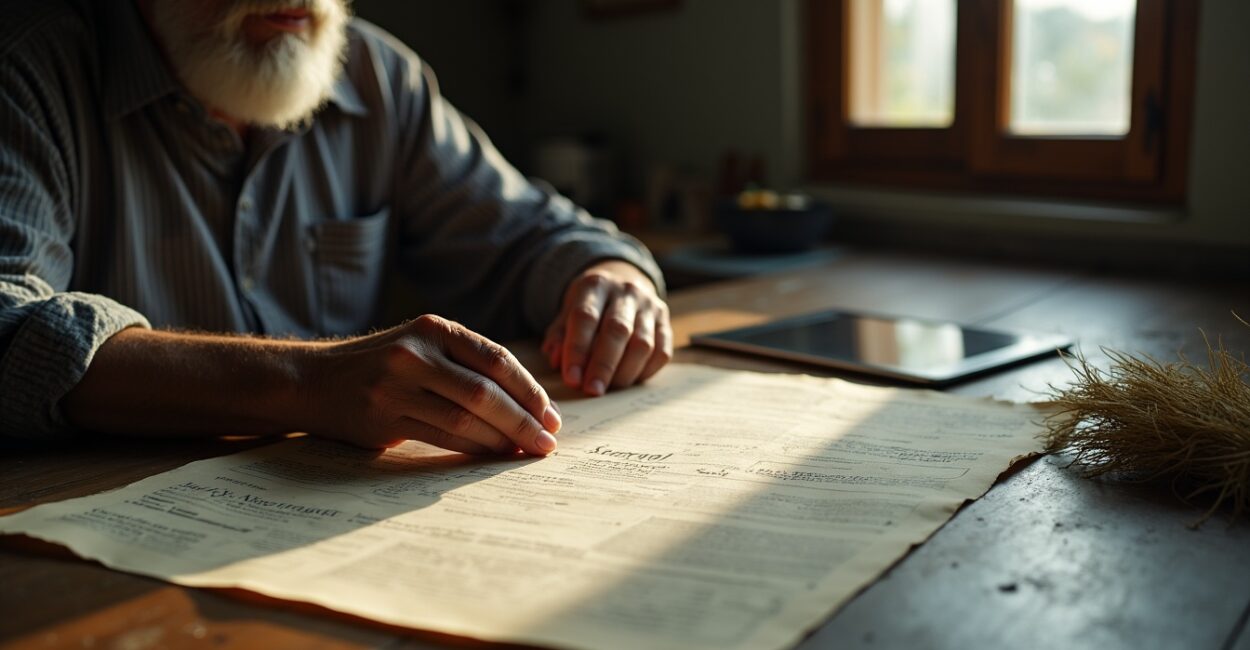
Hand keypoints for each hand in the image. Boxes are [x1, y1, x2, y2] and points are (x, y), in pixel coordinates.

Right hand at [307, 315, 561, 454]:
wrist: (312, 380)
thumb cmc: (381, 367)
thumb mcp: (422, 347)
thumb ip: (465, 364)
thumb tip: (527, 404)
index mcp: (434, 329)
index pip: (497, 359)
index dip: (530, 391)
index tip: (553, 417)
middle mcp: (415, 352)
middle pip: (485, 391)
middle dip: (524, 420)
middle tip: (547, 442)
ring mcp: (396, 385)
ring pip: (465, 418)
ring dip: (502, 440)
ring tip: (525, 453)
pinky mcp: (382, 417)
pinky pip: (441, 437)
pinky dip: (473, 449)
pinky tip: (492, 456)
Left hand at [541, 260, 672, 395]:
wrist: (621, 283)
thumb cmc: (590, 306)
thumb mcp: (567, 312)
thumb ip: (559, 336)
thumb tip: (556, 362)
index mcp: (596, 285)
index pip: (585, 317)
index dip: (577, 350)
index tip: (572, 380)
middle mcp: (626, 291)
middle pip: (617, 330)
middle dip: (603, 365)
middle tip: (592, 391)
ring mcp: (650, 306)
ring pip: (643, 343)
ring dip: (624, 372)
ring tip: (609, 389)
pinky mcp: (666, 322)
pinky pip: (661, 352)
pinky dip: (645, 372)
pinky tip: (629, 382)